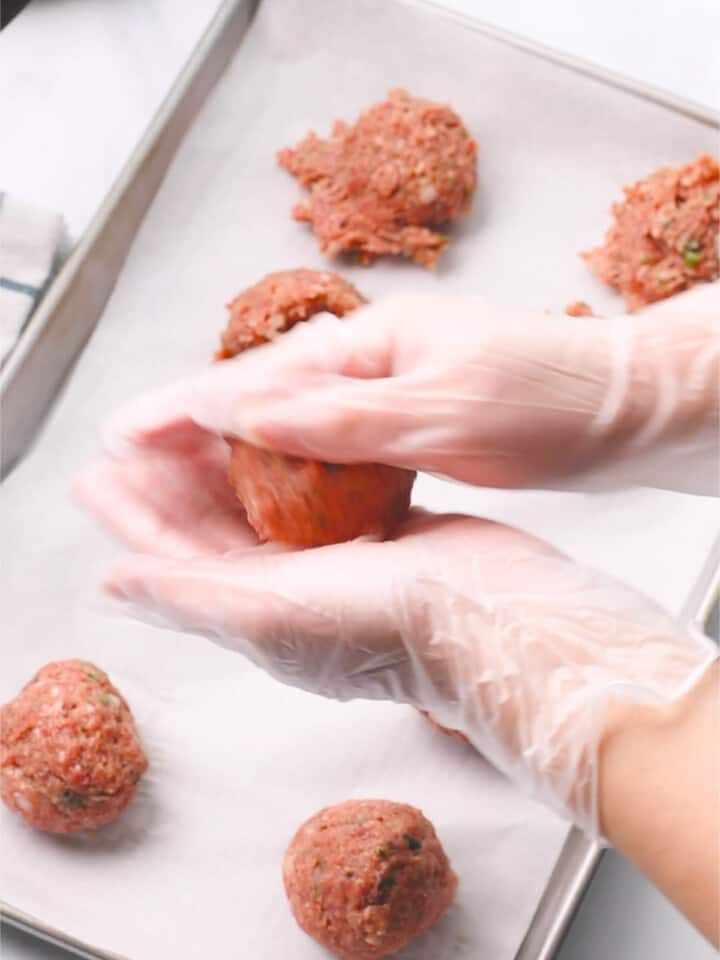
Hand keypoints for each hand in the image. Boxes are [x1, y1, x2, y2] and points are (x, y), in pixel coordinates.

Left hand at [74, 455, 713, 834]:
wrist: (495, 616)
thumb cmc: (387, 627)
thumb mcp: (273, 615)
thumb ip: (189, 594)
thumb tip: (113, 583)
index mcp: (259, 616)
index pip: (178, 561)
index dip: (136, 517)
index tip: (100, 475)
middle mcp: (292, 593)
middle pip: (215, 528)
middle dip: (173, 484)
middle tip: (139, 436)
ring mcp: (338, 562)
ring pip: (264, 505)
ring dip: (227, 467)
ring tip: (194, 424)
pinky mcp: (381, 530)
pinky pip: (319, 492)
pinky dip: (290, 462)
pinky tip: (273, 429)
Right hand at [99, 291, 718, 492]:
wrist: (623, 408)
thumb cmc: (550, 399)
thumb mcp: (442, 411)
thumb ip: (344, 417)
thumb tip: (248, 414)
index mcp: (371, 343)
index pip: (258, 377)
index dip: (186, 408)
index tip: (126, 433)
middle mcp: (371, 360)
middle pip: (264, 396)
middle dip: (195, 429)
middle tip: (132, 465)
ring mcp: (389, 390)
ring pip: (294, 423)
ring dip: (237, 453)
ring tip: (182, 487)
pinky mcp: (409, 422)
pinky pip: (333, 446)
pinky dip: (294, 469)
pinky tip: (272, 493)